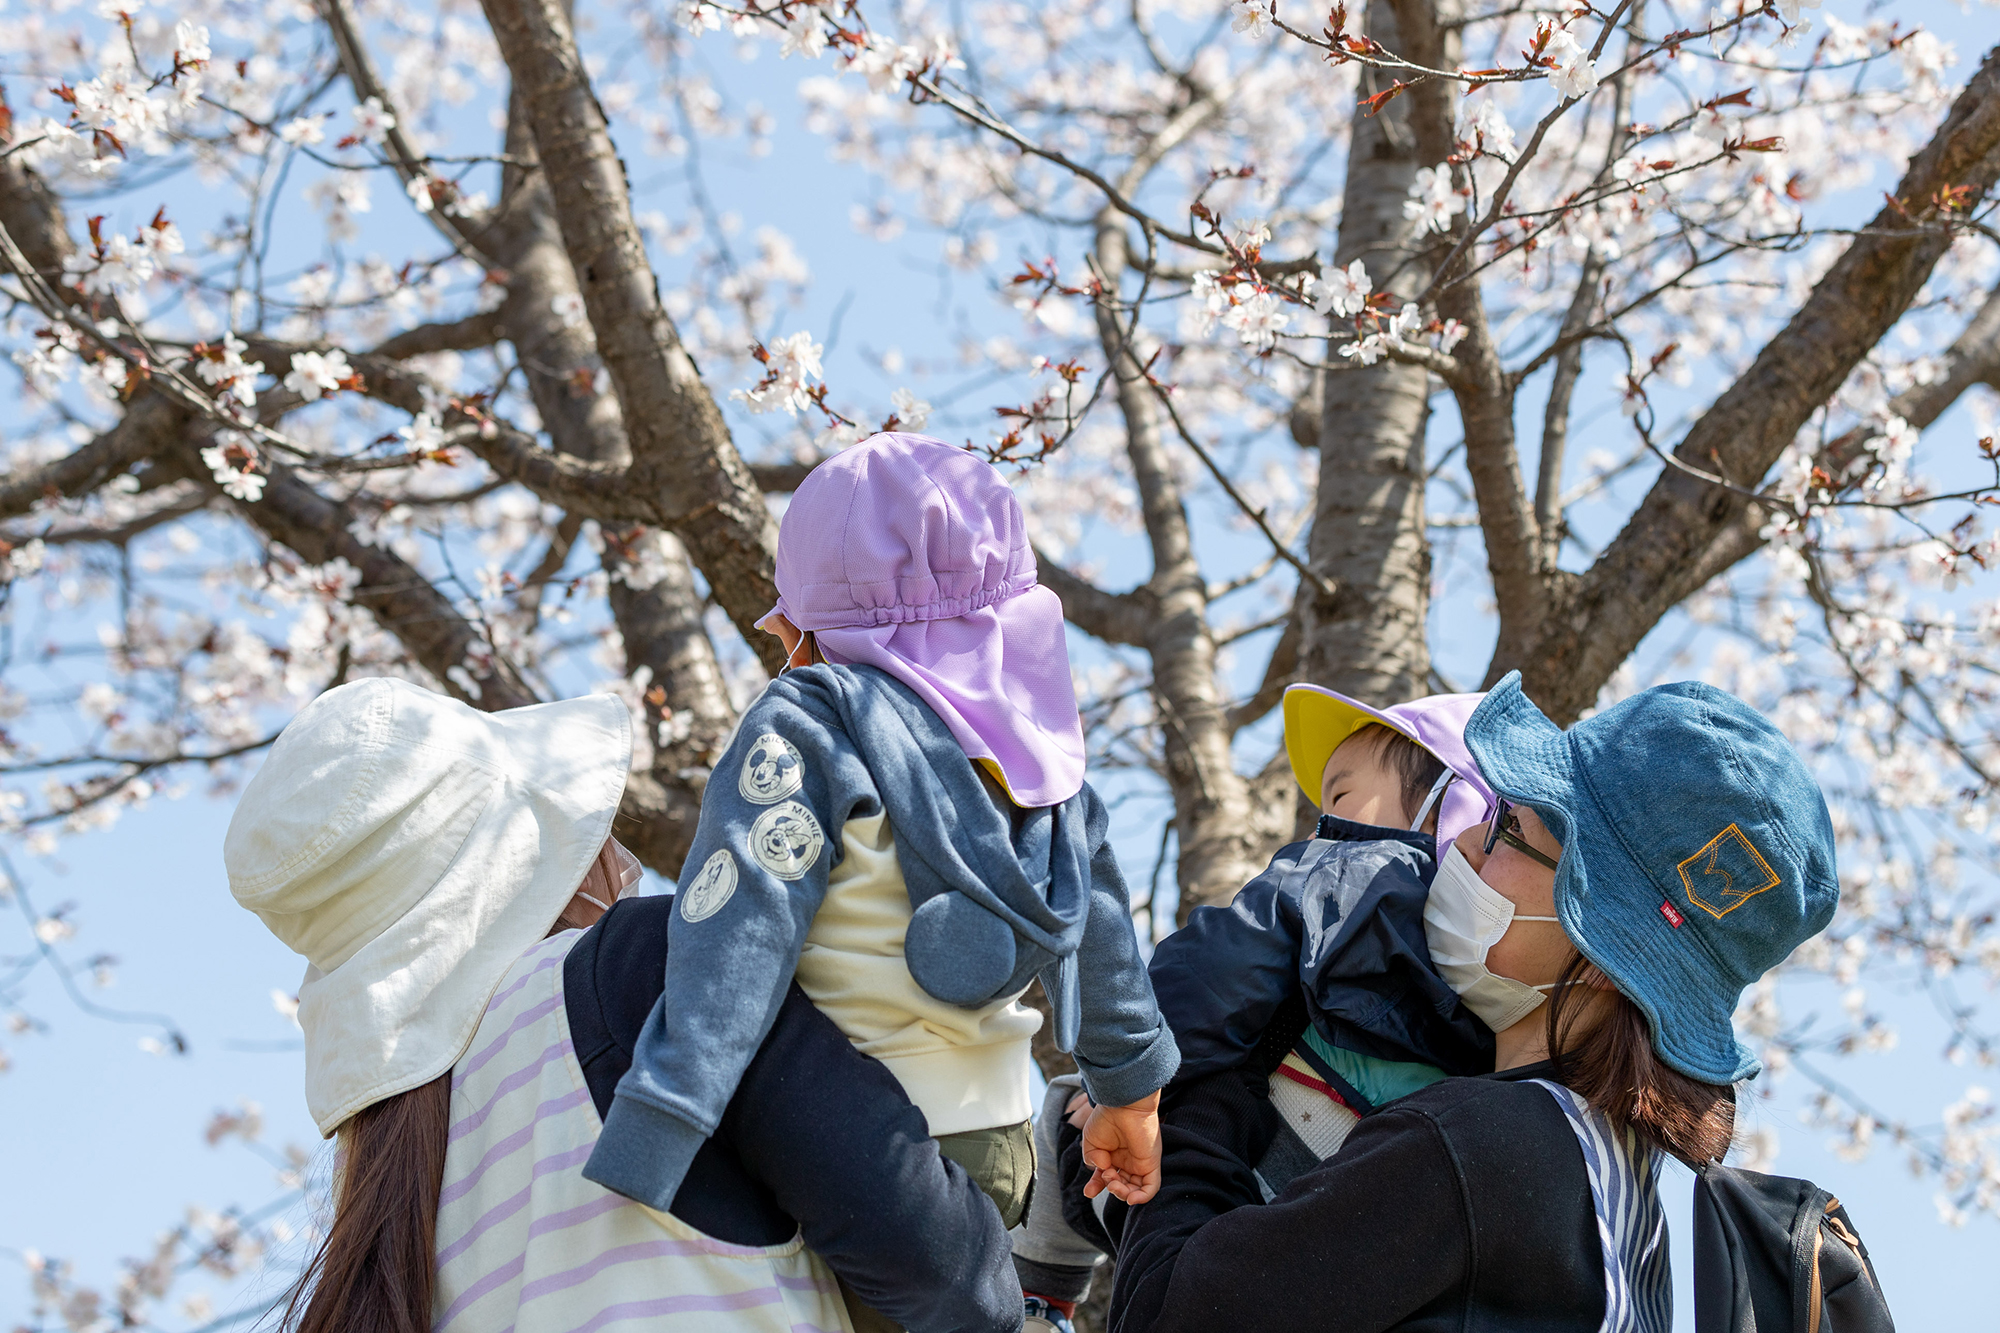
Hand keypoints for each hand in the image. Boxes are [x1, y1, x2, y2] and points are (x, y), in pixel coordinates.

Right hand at [1080, 1091, 1161, 1205]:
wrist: (1122, 1105)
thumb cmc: (1106, 1118)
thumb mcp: (1090, 1142)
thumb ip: (1092, 1160)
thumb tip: (1103, 1171)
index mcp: (1112, 1155)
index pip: (1106, 1178)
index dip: (1097, 1187)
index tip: (1089, 1192)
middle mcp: (1127, 1161)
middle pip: (1121, 1186)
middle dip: (1111, 1189)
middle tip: (1105, 1177)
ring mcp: (1140, 1163)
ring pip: (1134, 1190)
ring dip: (1123, 1194)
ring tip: (1113, 1183)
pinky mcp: (1151, 1164)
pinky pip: (1150, 1188)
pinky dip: (1141, 1198)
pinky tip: (1130, 1198)